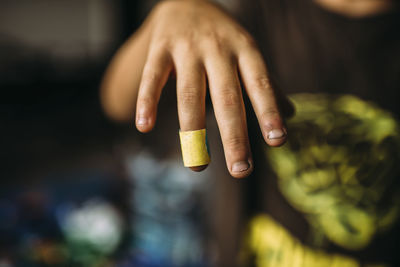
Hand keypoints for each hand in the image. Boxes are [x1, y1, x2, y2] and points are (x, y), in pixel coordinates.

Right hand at [101, 0, 288, 177]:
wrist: (186, 0)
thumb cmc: (223, 38)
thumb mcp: (248, 53)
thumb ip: (266, 84)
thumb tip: (292, 115)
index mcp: (245, 50)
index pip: (260, 83)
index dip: (268, 111)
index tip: (277, 142)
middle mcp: (218, 48)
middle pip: (227, 96)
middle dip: (234, 136)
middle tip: (241, 171)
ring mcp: (187, 47)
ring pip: (190, 93)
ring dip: (193, 132)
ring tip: (197, 167)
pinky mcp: (160, 48)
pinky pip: (153, 77)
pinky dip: (147, 101)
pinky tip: (144, 126)